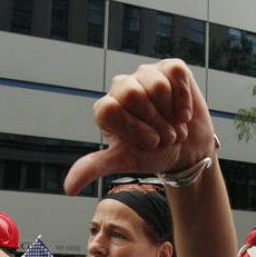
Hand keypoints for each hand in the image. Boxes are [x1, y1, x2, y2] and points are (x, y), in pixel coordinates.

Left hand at [64, 59, 216, 194]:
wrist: (186, 149)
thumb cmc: (152, 153)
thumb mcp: (123, 161)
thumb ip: (94, 167)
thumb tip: (69, 188)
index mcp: (106, 108)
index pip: (111, 109)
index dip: (136, 129)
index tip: (149, 143)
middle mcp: (122, 86)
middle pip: (133, 94)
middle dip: (155, 123)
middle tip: (163, 136)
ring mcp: (146, 74)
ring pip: (157, 85)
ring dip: (171, 113)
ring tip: (173, 124)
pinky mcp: (170, 68)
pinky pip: (176, 75)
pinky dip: (184, 99)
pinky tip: (182, 111)